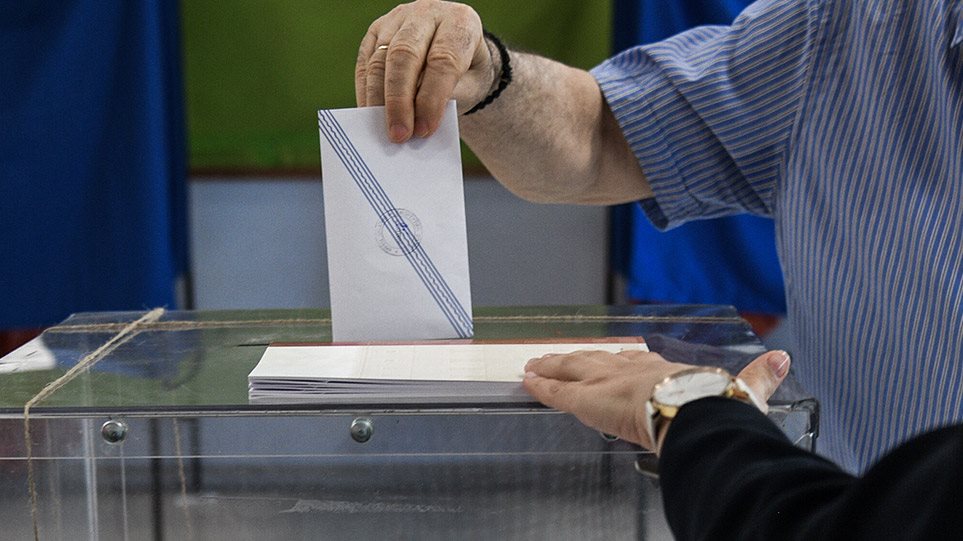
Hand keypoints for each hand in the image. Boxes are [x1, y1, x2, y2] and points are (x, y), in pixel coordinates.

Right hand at [356, 0, 494, 142]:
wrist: (458, 52)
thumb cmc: (467, 73)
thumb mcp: (471, 87)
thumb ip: (447, 101)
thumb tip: (415, 124)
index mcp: (460, 21)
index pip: (442, 60)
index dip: (431, 98)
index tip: (424, 131)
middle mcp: (428, 12)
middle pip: (404, 55)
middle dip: (399, 101)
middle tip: (399, 135)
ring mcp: (398, 18)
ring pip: (379, 59)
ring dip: (379, 101)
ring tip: (385, 132)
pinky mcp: (377, 30)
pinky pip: (365, 63)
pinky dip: (367, 93)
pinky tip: (371, 116)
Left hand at [522, 349, 790, 450]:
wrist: (695, 411)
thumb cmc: (716, 407)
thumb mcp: (743, 391)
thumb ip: (761, 376)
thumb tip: (785, 359)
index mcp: (665, 369)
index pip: (636, 361)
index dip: (622, 359)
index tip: (614, 357)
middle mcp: (632, 368)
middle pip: (597, 359)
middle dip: (576, 358)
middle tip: (559, 355)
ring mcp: (608, 381)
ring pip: (572, 369)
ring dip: (553, 366)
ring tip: (535, 364)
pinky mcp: (589, 399)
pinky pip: (558, 392)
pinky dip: (542, 386)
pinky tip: (527, 381)